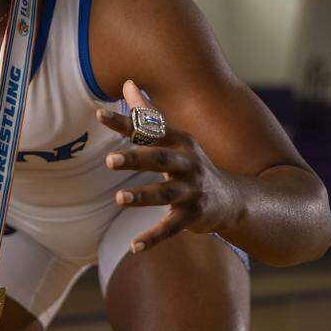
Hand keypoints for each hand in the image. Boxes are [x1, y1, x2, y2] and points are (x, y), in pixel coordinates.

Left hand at [96, 79, 242, 252]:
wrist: (232, 199)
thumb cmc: (191, 163)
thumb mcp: (174, 137)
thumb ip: (147, 113)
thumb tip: (127, 83)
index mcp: (179, 141)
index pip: (148, 129)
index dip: (124, 121)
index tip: (98, 114)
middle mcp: (187, 163)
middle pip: (159, 159)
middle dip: (135, 159)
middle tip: (109, 159)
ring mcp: (192, 190)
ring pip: (165, 194)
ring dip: (143, 196)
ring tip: (119, 198)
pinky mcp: (194, 215)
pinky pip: (171, 228)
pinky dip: (153, 238)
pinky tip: (133, 247)